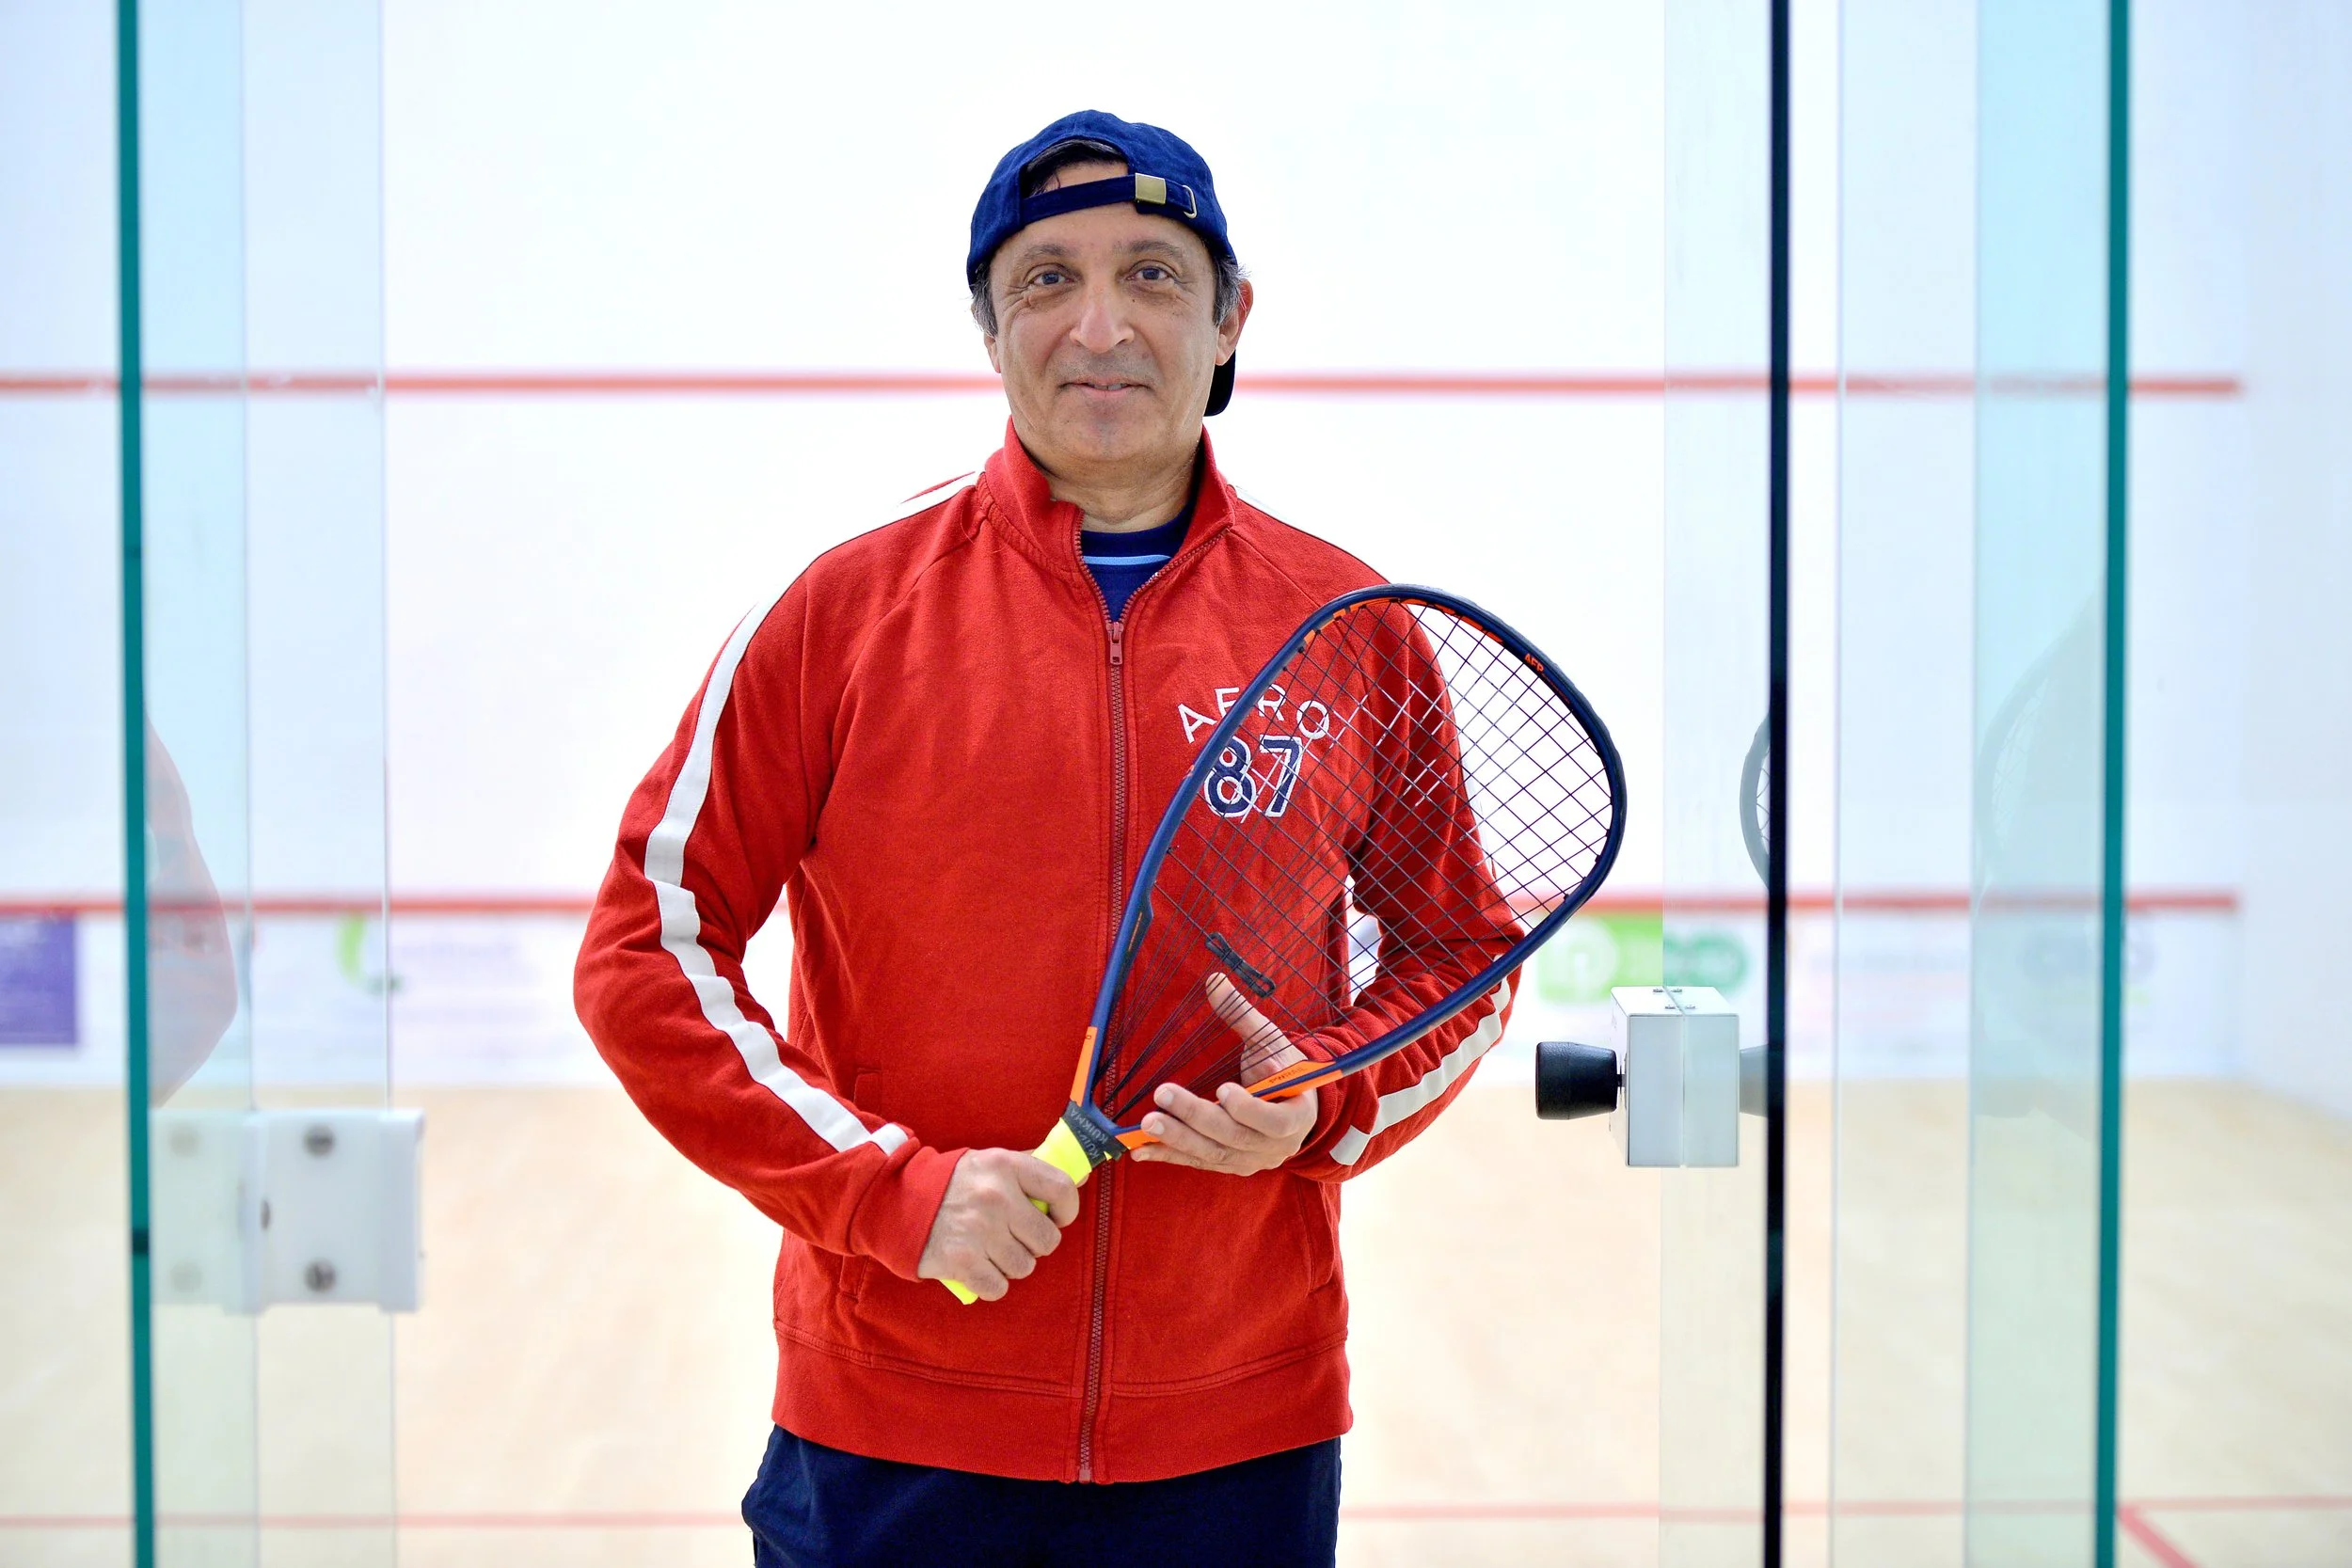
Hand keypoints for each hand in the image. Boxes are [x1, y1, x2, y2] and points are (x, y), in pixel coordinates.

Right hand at [915, 1148, 1080, 1302]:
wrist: (895, 1201)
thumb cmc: (951, 1183)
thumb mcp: (989, 1162)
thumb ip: (1030, 1168)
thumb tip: (1079, 1177)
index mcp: (1005, 1166)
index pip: (1061, 1190)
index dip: (1066, 1211)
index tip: (1056, 1218)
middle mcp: (996, 1197)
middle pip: (1046, 1240)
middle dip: (1034, 1244)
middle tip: (1016, 1238)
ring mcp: (979, 1231)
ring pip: (1024, 1267)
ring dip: (1011, 1264)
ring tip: (992, 1251)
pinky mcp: (961, 1262)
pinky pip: (998, 1287)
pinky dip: (991, 1283)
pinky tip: (978, 1268)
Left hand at [1129, 973, 1319, 1176]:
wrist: (1293, 1107)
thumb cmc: (1283, 1069)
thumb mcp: (1271, 1041)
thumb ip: (1243, 1015)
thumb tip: (1214, 981)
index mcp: (1295, 1115)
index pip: (1274, 1121)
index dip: (1249, 1109)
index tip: (1223, 1089)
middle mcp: (1274, 1146)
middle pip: (1234, 1136)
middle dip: (1196, 1117)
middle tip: (1163, 1094)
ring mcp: (1250, 1160)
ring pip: (1212, 1153)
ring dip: (1177, 1139)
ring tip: (1147, 1123)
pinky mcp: (1228, 1164)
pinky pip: (1197, 1162)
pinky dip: (1168, 1156)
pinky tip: (1141, 1150)